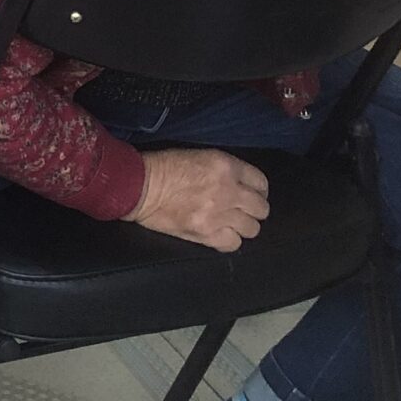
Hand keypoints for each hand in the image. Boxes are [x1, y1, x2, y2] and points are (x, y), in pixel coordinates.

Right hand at [126, 147, 270, 251]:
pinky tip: (220, 233)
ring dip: (242, 225)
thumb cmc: (163, 167)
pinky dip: (229, 240)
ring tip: (230, 222)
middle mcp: (227, 191)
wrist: (138, 186)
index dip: (258, 190)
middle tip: (241, 209)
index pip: (261, 182)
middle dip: (254, 209)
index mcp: (225, 166)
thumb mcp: (198, 156)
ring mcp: (218, 214)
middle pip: (261, 209)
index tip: (251, 194)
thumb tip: (240, 185)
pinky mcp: (206, 233)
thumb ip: (224, 170)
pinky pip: (233, 244)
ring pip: (252, 228)